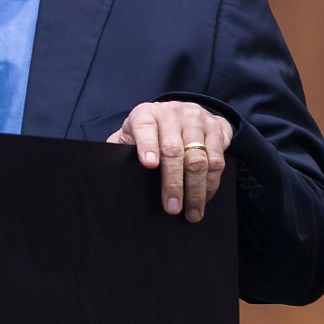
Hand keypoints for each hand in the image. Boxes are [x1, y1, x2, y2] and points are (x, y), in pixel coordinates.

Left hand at [107, 101, 232, 222]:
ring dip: (196, 189)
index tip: (148, 165)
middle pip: (173, 150)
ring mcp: (196, 120)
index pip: (144, 128)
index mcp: (145, 114)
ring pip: (198, 158)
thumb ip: (119, 149)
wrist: (184, 111)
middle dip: (173, 182)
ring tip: (192, 212)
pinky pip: (217, 160)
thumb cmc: (150, 131)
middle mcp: (171, 113)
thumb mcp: (131, 134)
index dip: (146, 146)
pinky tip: (204, 198)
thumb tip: (105, 172)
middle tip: (172, 208)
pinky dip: (211, 183)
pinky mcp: (216, 129)